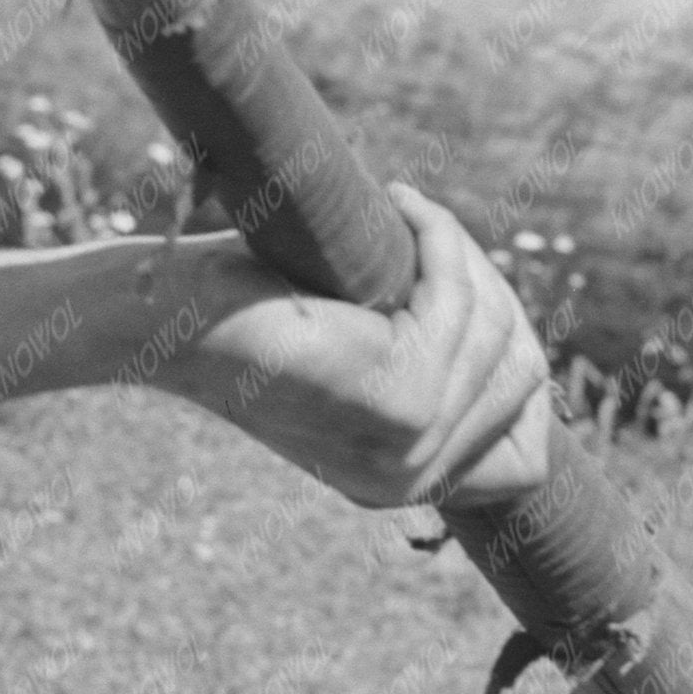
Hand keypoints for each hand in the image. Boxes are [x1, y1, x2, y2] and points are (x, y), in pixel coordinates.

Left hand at [149, 186, 554, 512]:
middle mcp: (409, 484)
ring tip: (407, 215)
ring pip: (498, 334)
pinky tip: (400, 206)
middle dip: (488, 291)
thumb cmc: (248, 315)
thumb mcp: (360, 361)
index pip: (526, 455)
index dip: (515, 363)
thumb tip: (516, 345)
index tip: (472, 290)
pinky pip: (460, 303)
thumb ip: (435, 373)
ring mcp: (409, 450)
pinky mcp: (401, 402)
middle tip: (429, 235)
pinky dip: (442, 240)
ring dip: (461, 257)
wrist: (166, 314)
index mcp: (401, 488)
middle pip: (521, 379)